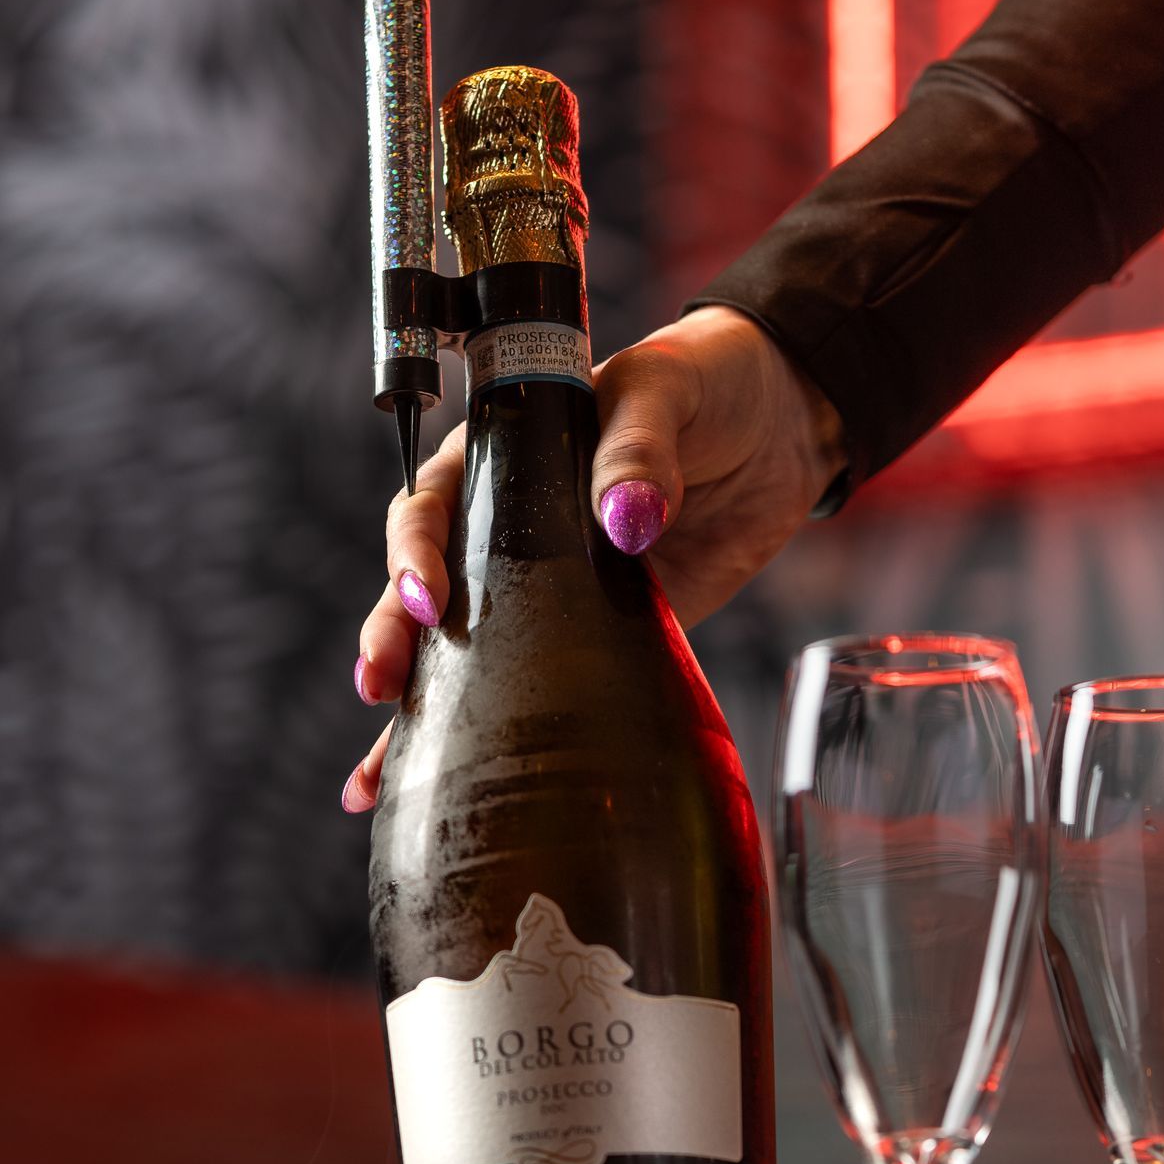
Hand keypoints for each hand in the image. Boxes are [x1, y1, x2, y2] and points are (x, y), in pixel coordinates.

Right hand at [342, 307, 844, 807]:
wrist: (785, 423)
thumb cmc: (709, 382)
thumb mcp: (666, 391)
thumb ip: (640, 448)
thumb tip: (624, 519)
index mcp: (504, 453)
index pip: (433, 505)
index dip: (417, 553)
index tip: (432, 599)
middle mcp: (508, 524)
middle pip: (425, 588)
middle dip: (395, 638)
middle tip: (382, 686)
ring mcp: (547, 585)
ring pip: (461, 648)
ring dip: (417, 708)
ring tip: (378, 775)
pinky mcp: (596, 631)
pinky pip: (533, 682)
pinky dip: (487, 733)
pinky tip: (440, 782)